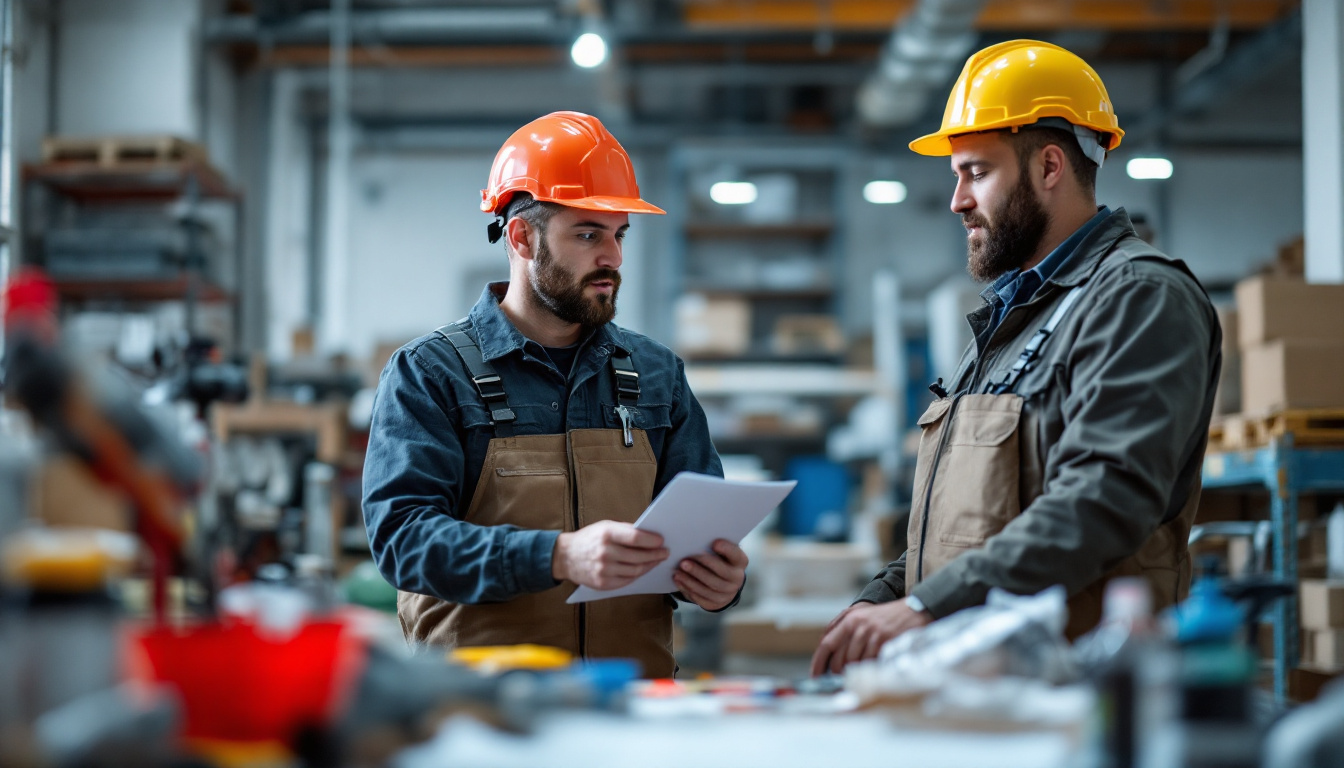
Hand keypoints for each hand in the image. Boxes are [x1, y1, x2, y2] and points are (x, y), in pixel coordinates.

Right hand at [552, 521, 667, 589]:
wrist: (565, 557)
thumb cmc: (588, 539)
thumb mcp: (605, 526)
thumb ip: (625, 530)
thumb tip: (649, 535)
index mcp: (607, 534)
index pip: (636, 538)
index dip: (652, 541)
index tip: (662, 541)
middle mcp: (605, 553)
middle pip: (639, 557)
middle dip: (655, 555)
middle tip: (665, 552)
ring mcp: (604, 570)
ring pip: (636, 570)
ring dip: (649, 565)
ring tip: (656, 560)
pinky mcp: (603, 584)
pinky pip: (627, 580)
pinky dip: (638, 574)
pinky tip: (643, 569)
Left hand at [672, 539, 747, 610]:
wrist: (723, 582)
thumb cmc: (718, 559)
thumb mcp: (721, 552)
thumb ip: (713, 546)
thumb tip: (696, 540)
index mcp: (740, 561)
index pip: (735, 554)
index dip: (726, 549)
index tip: (714, 543)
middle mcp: (737, 578)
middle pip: (720, 574)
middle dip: (701, 568)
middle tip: (684, 562)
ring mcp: (728, 593)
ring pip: (709, 588)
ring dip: (691, 580)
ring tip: (678, 572)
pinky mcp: (716, 603)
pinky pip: (701, 598)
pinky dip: (688, 589)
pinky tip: (678, 581)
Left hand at [809, 598, 931, 676]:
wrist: (913, 611)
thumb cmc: (885, 616)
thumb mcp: (861, 614)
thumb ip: (841, 626)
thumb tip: (824, 646)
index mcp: (850, 619)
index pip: (826, 644)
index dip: (818, 662)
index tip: (815, 675)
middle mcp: (858, 626)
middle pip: (839, 659)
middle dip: (838, 672)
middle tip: (841, 679)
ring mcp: (872, 634)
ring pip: (855, 663)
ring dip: (855, 671)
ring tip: (861, 671)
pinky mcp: (885, 641)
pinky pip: (871, 663)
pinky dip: (869, 668)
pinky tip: (873, 665)